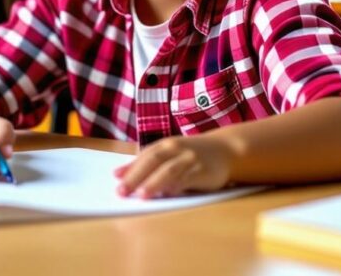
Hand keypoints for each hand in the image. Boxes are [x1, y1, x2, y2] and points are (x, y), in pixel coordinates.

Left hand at [114, 135, 234, 198]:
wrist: (225, 150)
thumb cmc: (190, 154)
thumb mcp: (168, 154)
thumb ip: (145, 163)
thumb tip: (117, 174)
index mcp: (165, 145)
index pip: (144, 156)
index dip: (130, 168)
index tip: (115, 181)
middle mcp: (176, 149)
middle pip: (153, 162)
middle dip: (136, 176)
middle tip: (122, 191)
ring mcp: (190, 159)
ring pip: (169, 171)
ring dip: (155, 183)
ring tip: (142, 195)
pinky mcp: (203, 171)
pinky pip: (187, 179)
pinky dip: (176, 187)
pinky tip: (167, 195)